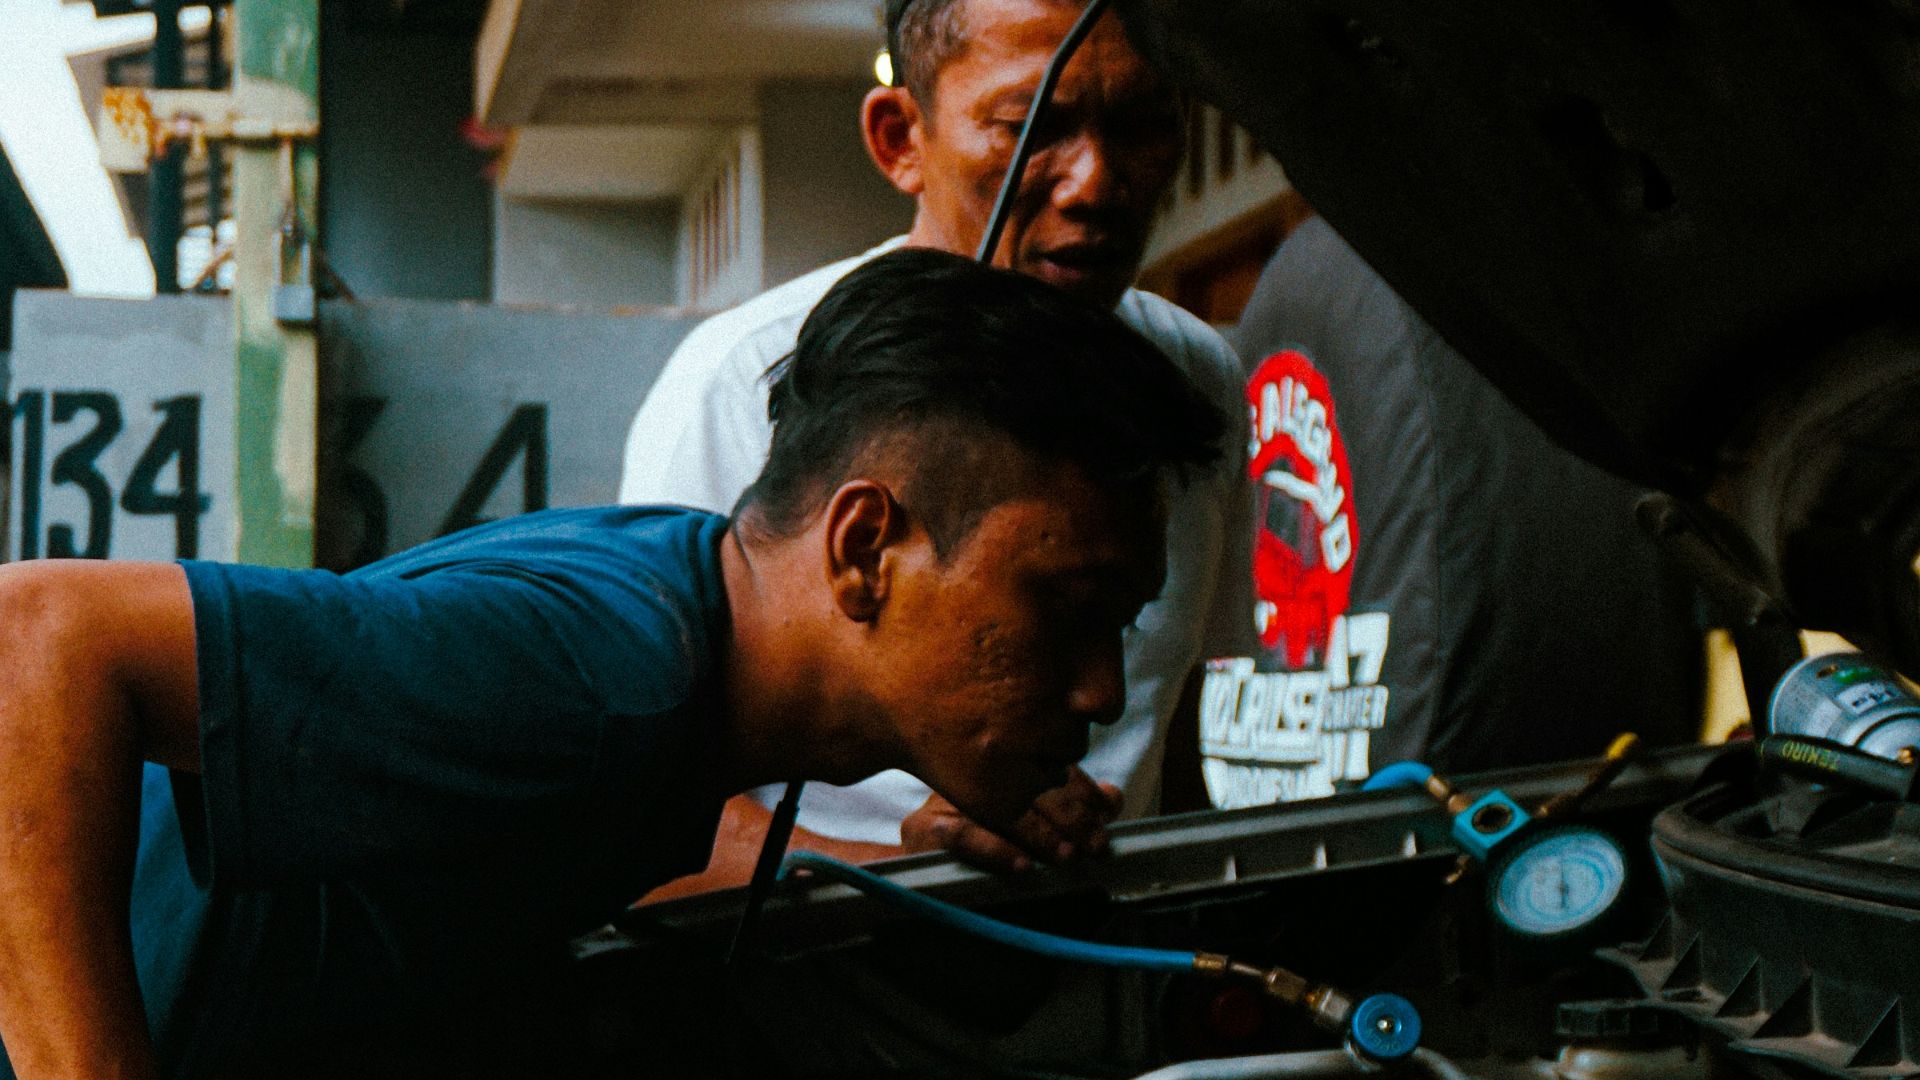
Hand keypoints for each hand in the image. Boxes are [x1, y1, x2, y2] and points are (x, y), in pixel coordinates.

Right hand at [900, 768, 1123, 872]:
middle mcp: (972, 771)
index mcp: (998, 760)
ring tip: (1068, 856)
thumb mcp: (1026, 819)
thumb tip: (1113, 797)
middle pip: (1027, 782)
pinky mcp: (922, 828)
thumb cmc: (974, 840)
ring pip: (999, 807)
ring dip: (1041, 834)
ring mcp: (945, 797)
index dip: (1082, 788)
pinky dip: (996, 851)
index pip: (1045, 762)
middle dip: (1071, 816)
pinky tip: (1023, 865)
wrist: (910, 871)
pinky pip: (962, 835)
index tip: (1106, 813)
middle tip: (1095, 845)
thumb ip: (1070, 806)